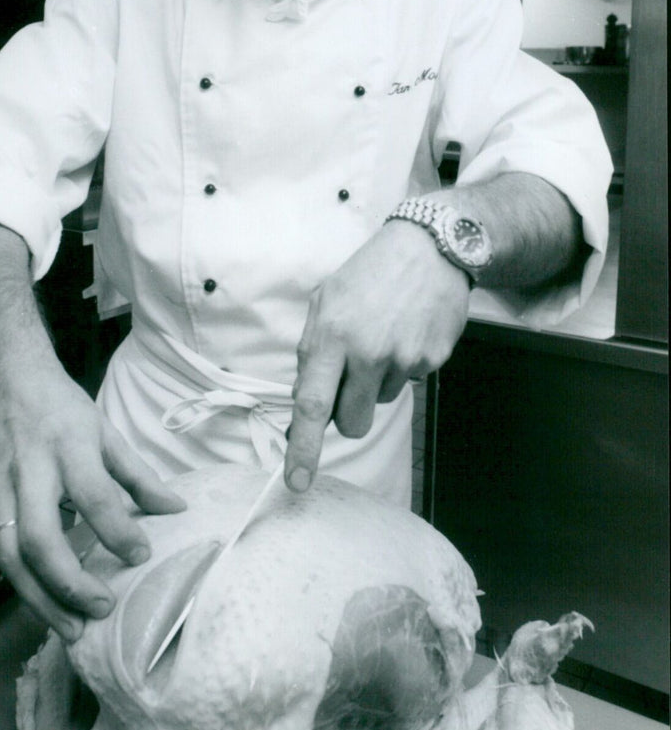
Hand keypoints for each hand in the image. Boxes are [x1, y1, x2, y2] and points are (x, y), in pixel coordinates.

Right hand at [0, 360, 185, 640]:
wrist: (4, 378)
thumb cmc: (61, 406)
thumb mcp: (105, 430)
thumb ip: (139, 474)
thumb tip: (177, 510)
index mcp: (67, 444)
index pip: (93, 493)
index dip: (117, 529)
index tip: (141, 555)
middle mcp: (30, 469)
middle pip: (37, 536)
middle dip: (67, 581)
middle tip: (101, 609)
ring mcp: (1, 487)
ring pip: (9, 554)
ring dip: (38, 599)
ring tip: (72, 630)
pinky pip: (2, 551)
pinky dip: (25, 584)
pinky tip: (50, 606)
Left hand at [284, 222, 470, 491]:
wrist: (429, 248)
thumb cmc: (370, 274)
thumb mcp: (325, 301)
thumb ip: (312, 351)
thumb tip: (305, 400)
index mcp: (331, 336)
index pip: (311, 405)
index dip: (301, 449)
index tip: (296, 482)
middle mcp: (367, 352)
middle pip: (351, 422)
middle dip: (347, 414)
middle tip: (351, 380)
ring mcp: (403, 358)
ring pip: (381, 401)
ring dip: (377, 381)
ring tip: (383, 335)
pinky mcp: (432, 359)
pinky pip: (408, 380)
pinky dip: (403, 364)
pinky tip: (405, 331)